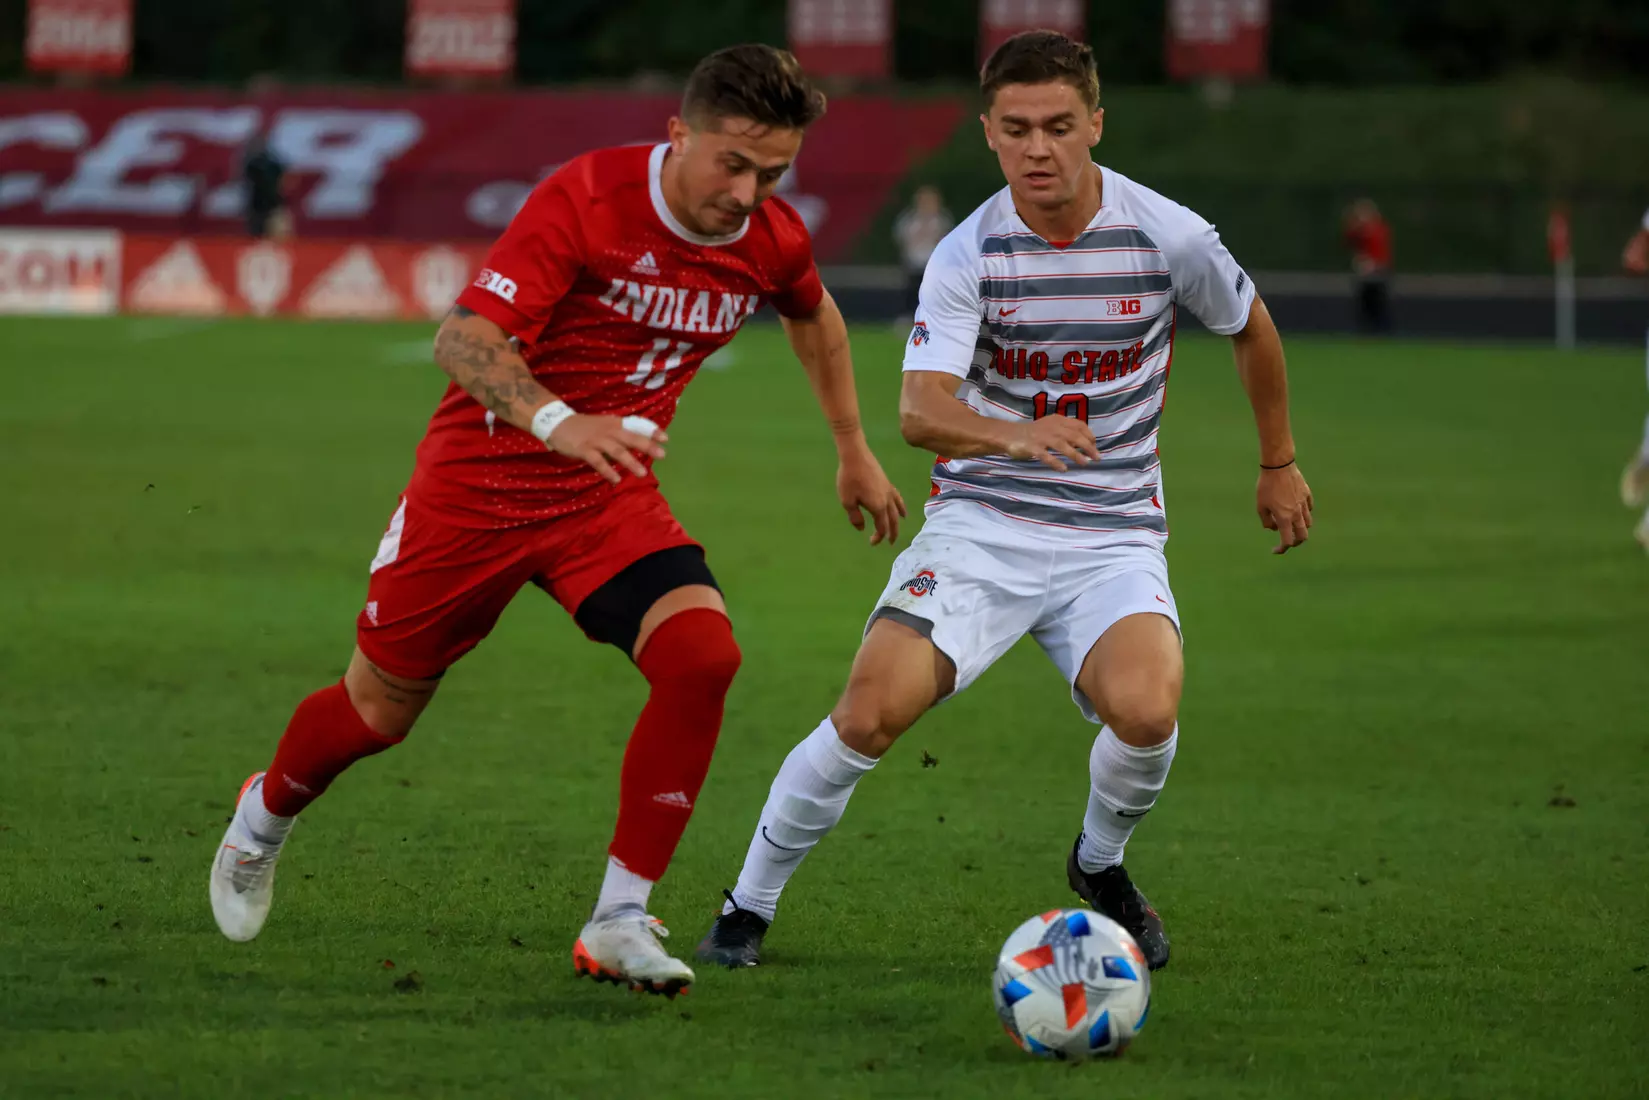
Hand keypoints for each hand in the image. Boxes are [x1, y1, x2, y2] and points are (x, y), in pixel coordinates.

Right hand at [546, 414, 667, 483]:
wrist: (557, 422)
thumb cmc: (584, 427)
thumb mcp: (604, 425)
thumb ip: (620, 433)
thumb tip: (639, 443)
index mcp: (614, 423)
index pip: (636, 425)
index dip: (651, 431)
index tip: (665, 438)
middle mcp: (608, 430)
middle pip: (630, 438)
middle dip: (647, 446)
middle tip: (662, 454)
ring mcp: (596, 440)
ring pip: (616, 451)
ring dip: (630, 462)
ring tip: (643, 473)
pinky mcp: (584, 450)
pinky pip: (598, 461)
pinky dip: (608, 471)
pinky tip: (617, 480)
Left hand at [837, 446, 906, 545]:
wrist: (856, 456)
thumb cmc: (849, 479)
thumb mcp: (847, 501)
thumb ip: (855, 517)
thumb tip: (862, 528)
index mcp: (878, 507)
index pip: (882, 527)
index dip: (878, 537)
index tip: (871, 543)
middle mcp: (887, 500)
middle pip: (893, 521)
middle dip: (892, 533)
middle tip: (890, 543)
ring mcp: (889, 491)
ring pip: (897, 510)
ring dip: (898, 522)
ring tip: (897, 529)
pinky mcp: (887, 483)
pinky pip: (897, 499)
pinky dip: (901, 507)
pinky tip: (902, 509)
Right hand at [1005, 417, 1100, 471]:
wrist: (1010, 435)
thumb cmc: (1034, 433)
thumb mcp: (1051, 426)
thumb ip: (1066, 431)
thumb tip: (1086, 443)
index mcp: (1058, 420)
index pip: (1079, 425)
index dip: (1089, 435)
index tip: (1095, 446)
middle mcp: (1052, 427)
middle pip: (1074, 435)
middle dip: (1087, 447)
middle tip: (1097, 458)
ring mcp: (1042, 437)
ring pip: (1062, 445)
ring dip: (1076, 454)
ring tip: (1085, 463)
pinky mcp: (1033, 448)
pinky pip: (1046, 456)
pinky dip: (1056, 462)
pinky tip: (1064, 469)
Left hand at [1256, 462, 1312, 553]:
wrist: (1278, 466)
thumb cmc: (1266, 486)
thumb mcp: (1260, 506)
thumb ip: (1266, 521)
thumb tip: (1273, 528)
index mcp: (1284, 518)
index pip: (1287, 541)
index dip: (1282, 549)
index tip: (1275, 550)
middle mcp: (1297, 513)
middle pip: (1302, 536)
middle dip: (1295, 542)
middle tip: (1287, 541)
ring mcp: (1304, 504)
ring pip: (1308, 523)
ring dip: (1300, 528)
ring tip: (1290, 524)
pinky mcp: (1307, 494)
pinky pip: (1309, 509)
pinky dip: (1304, 514)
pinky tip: (1295, 509)